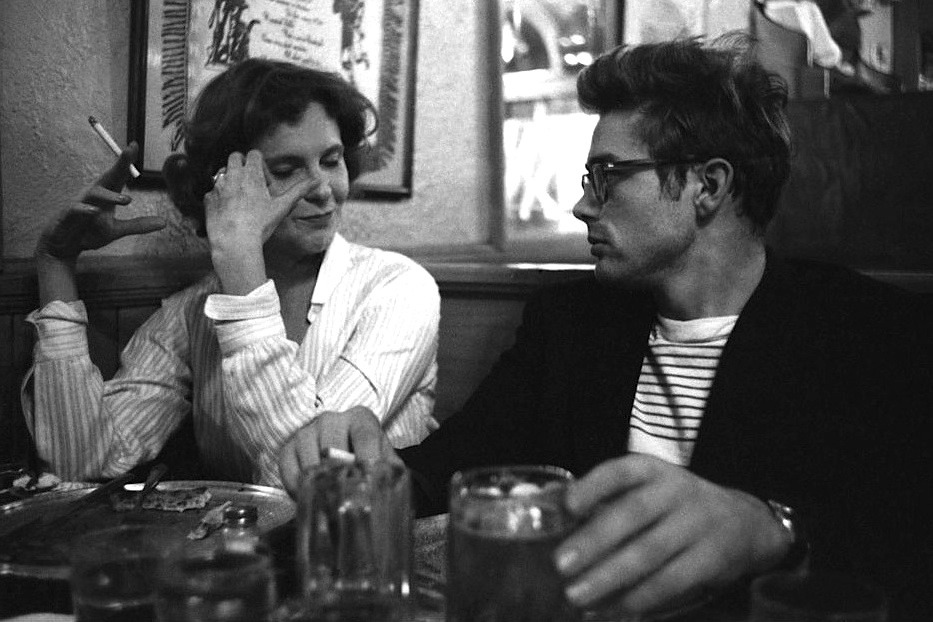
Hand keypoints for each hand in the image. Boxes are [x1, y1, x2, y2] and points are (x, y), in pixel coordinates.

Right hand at [36, 142, 164, 260]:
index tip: (134, 145)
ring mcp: (80, 203)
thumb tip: (164, 222)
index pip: (118, 176)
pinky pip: (76, 209)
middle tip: (129, 153)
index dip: (125, 161)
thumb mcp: (116, 230)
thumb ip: (138, 225)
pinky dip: (85, 210)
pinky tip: (95, 211)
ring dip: (110, 196)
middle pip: (107, 176)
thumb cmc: (90, 231)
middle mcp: (94, 195)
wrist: (65, 245)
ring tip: (126, 200)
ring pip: (94, 194)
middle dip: (118, 164)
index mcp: (106, 195)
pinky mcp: (68, 215)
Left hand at [204, 149, 315, 250]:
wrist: (234, 242)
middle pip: (234, 157)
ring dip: (230, 180)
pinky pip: (213, 192)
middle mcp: (232, 176)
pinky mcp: (208, 199)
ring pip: (222, 173)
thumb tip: (318, 180)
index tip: (265, 181)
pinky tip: (228, 211)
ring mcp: (218, 187)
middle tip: (251, 184)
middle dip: (242, 165)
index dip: (260, 164)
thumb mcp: (283, 206)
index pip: (253, 154)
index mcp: (251, 174)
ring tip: (240, 198)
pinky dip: (219, 197)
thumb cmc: (260, 224)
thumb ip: (299, 190)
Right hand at [277, 406, 396, 495]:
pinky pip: (290, 471)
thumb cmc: (367, 455)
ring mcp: (307, 432)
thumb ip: (389, 471)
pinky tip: (311, 498)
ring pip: (311, 462)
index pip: (365, 435)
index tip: (368, 479)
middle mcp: (332, 420)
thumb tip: (390, 490)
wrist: (343, 450)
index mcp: (361, 419)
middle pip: (333, 448)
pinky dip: (298, 489)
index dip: (367, 458)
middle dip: (341, 477)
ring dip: (319, 486)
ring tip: (331, 503)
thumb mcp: (384, 459)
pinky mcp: (288, 448)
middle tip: (348, 500)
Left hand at [554, 454, 786, 616]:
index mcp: (651, 470)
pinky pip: (673, 580)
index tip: (568, 506)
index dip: (593, 486)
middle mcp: (675, 491)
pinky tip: (616, 609)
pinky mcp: (713, 557)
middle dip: (594, 541)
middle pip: (632, 514)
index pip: (620, 471)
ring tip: (577, 596)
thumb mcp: (646, 489)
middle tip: (560, 565)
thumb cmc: (672, 506)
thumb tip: (548, 507)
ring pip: (650, 552)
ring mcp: (698, 523)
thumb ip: (603, 499)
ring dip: (610, 577)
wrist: (744, 522)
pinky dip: (642, 598)